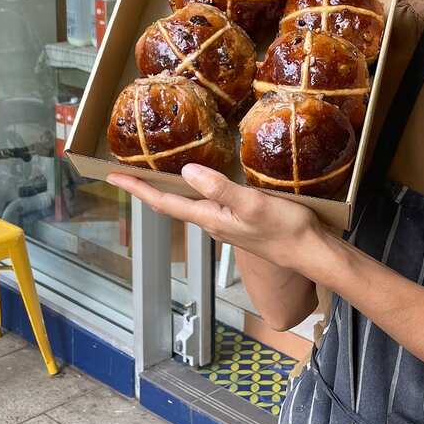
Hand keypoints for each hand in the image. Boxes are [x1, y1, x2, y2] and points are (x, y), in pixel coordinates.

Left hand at [106, 164, 327, 273]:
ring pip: (189, 204)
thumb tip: (186, 173)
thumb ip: (219, 189)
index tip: (114, 176)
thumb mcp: (251, 204)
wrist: (309, 251)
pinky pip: (207, 203)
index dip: (138, 189)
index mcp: (210, 218)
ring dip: (169, 190)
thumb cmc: (284, 229)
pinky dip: (194, 190)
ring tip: (155, 173)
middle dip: (147, 189)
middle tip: (127, 171)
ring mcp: (225, 224)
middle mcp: (212, 223)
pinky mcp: (239, 221)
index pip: (165, 203)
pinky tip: (201, 181)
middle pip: (171, 204)